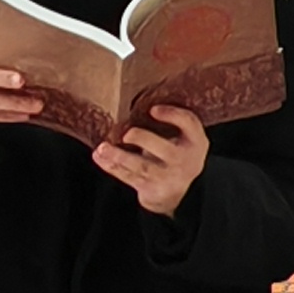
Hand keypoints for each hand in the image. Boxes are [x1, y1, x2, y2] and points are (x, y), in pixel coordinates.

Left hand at [95, 101, 211, 215]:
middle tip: (127, 134)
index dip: (172, 115)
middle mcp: (184, 160)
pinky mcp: (151, 189)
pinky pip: (129, 177)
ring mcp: (167, 177)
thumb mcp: (184, 137)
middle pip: (166, 150)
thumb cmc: (176, 153)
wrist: (178, 191)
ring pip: (142, 167)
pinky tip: (99, 157)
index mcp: (195, 141)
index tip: (153, 109)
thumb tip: (137, 101)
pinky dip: (112, 166)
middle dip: (144, 139)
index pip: (189, 124)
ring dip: (120, 157)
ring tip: (102, 148)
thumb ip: (172, 120)